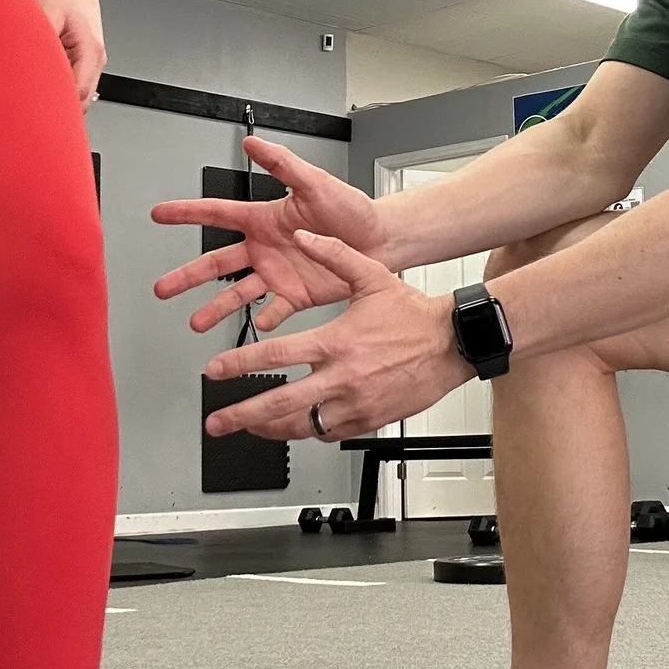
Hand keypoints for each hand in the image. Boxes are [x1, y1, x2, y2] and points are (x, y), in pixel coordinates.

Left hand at [37, 0, 104, 106]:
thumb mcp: (46, 15)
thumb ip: (40, 44)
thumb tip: (27, 70)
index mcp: (91, 50)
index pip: (79, 92)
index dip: (59, 104)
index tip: (38, 107)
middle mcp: (97, 59)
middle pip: (83, 100)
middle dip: (60, 106)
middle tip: (32, 106)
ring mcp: (94, 62)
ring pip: (81, 94)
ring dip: (61, 95)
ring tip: (37, 88)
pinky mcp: (87, 61)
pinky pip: (77, 83)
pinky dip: (62, 85)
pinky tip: (45, 78)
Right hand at [152, 137, 386, 333]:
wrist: (381, 239)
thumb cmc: (351, 209)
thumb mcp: (315, 182)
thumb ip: (282, 163)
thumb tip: (253, 142)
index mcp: (263, 219)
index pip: (216, 213)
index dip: (185, 213)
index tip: (159, 214)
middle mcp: (264, 248)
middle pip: (216, 263)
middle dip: (187, 276)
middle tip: (162, 288)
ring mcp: (278, 273)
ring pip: (238, 293)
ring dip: (216, 308)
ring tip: (197, 323)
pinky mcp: (296, 295)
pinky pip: (276, 309)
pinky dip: (268, 319)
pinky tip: (262, 328)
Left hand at [201, 231, 468, 439]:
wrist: (452, 344)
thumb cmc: (413, 314)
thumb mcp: (371, 275)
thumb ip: (332, 253)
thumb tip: (303, 236)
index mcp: (335, 342)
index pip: (275, 356)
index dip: (239, 364)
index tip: (215, 371)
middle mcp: (341, 377)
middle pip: (280, 403)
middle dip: (242, 415)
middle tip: (217, 421)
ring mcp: (355, 403)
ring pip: (303, 425)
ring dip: (271, 430)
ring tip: (250, 428)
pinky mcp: (369, 420)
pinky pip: (330, 433)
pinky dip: (309, 430)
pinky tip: (297, 425)